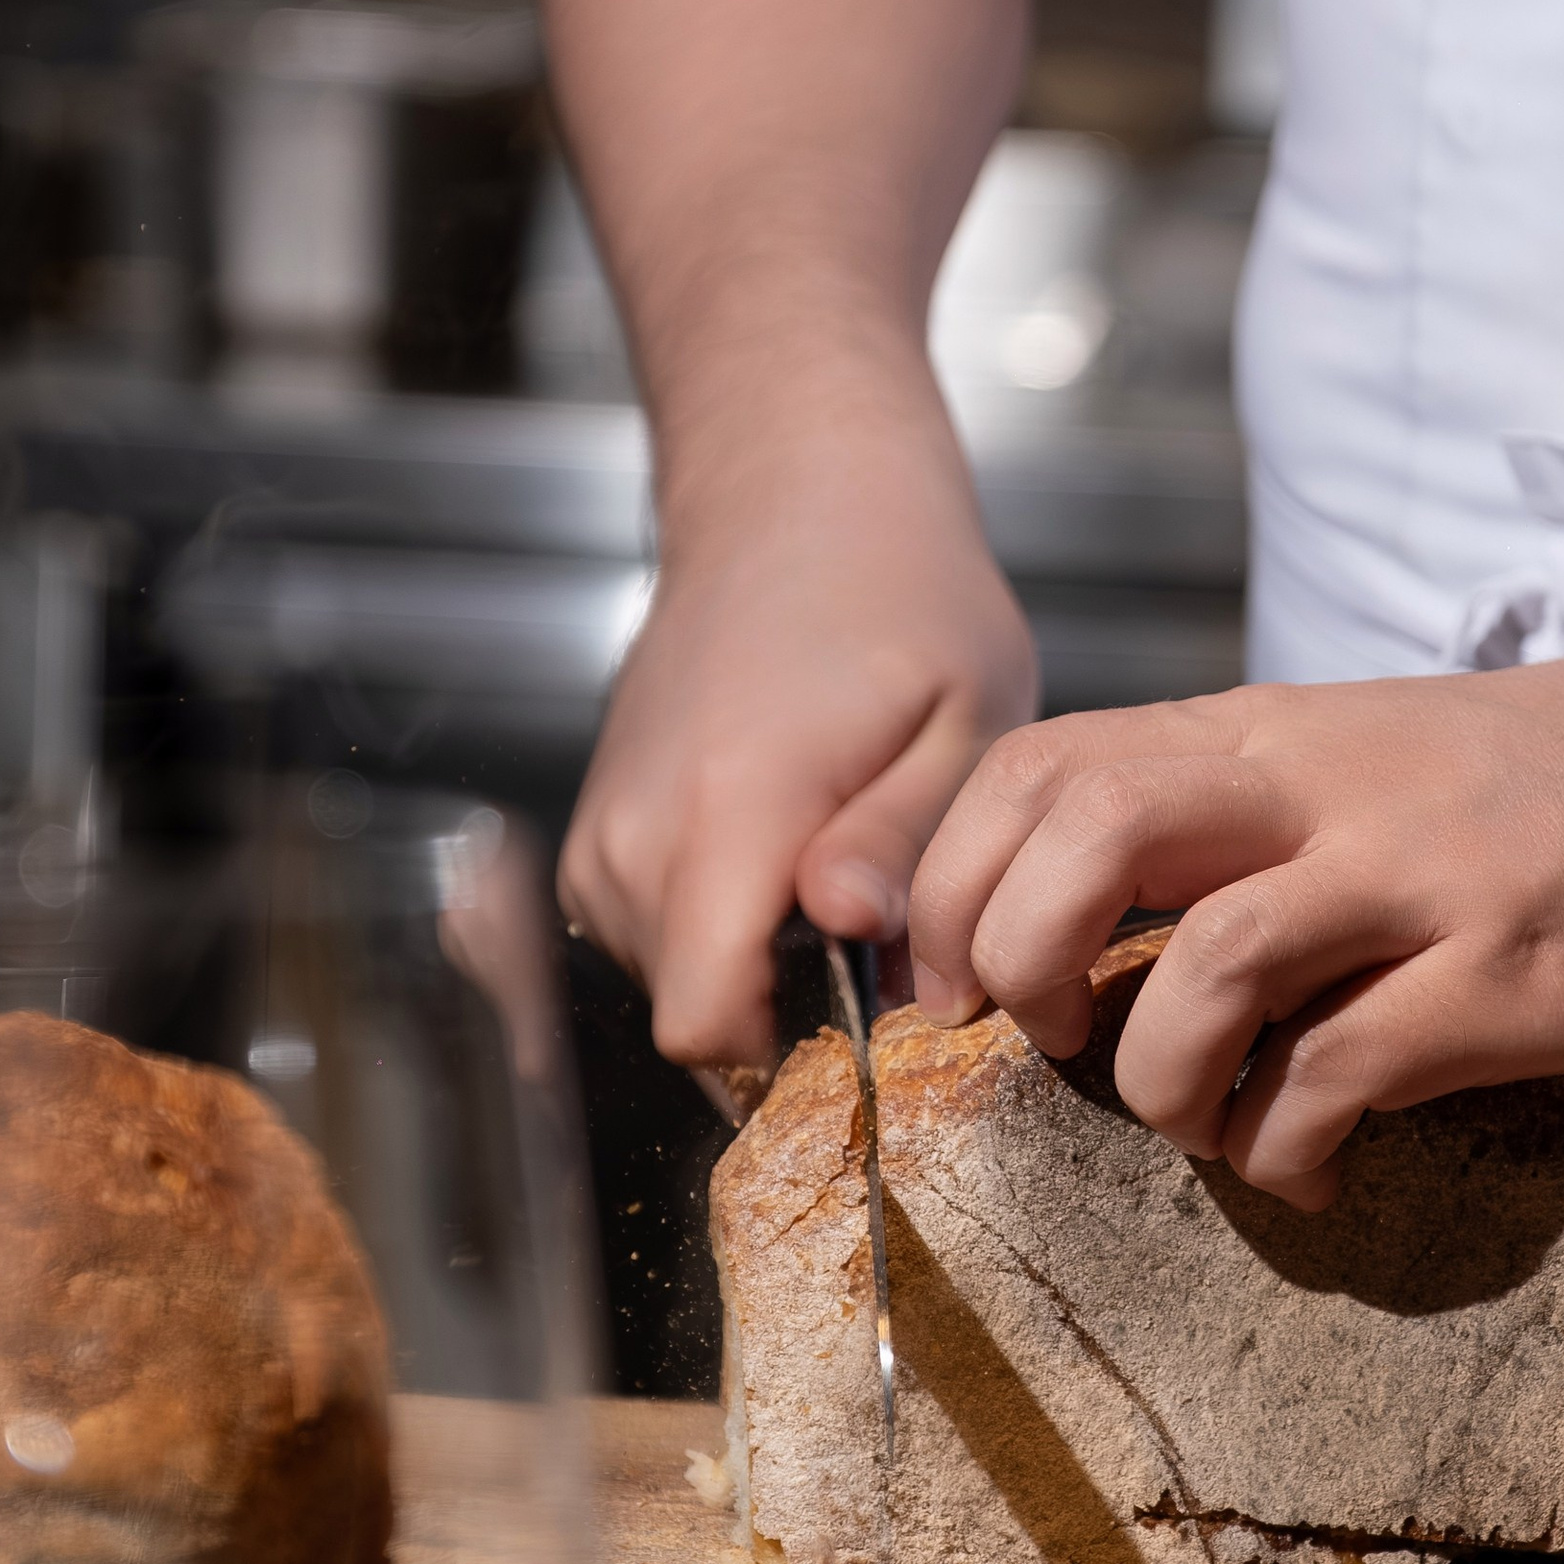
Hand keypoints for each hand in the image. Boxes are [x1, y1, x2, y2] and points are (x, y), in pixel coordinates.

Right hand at [558, 423, 1036, 1074]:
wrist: (793, 501)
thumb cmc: (900, 598)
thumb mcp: (965, 717)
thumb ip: (903, 839)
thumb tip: (848, 928)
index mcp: (730, 812)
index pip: (706, 1026)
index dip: (795, 1062)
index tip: (876, 1026)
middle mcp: (636, 835)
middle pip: (700, 1021)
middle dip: (795, 1012)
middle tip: (888, 932)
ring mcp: (603, 838)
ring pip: (677, 986)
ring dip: (761, 967)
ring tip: (843, 873)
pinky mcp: (597, 835)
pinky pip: (655, 940)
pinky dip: (724, 928)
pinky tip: (792, 856)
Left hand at [906, 658, 1563, 1208]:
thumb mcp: (1375, 752)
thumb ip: (1238, 810)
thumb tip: (1083, 920)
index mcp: (1276, 732)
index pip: (1044, 766)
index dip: (955, 885)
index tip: (956, 988)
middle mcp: (1331, 787)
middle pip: (1085, 837)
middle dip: (1021, 966)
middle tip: (1058, 1048)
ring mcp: (1424, 878)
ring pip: (1201, 974)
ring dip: (1162, 1085)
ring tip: (1206, 1125)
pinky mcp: (1512, 980)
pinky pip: (1335, 1079)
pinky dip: (1284, 1151)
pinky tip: (1310, 1171)